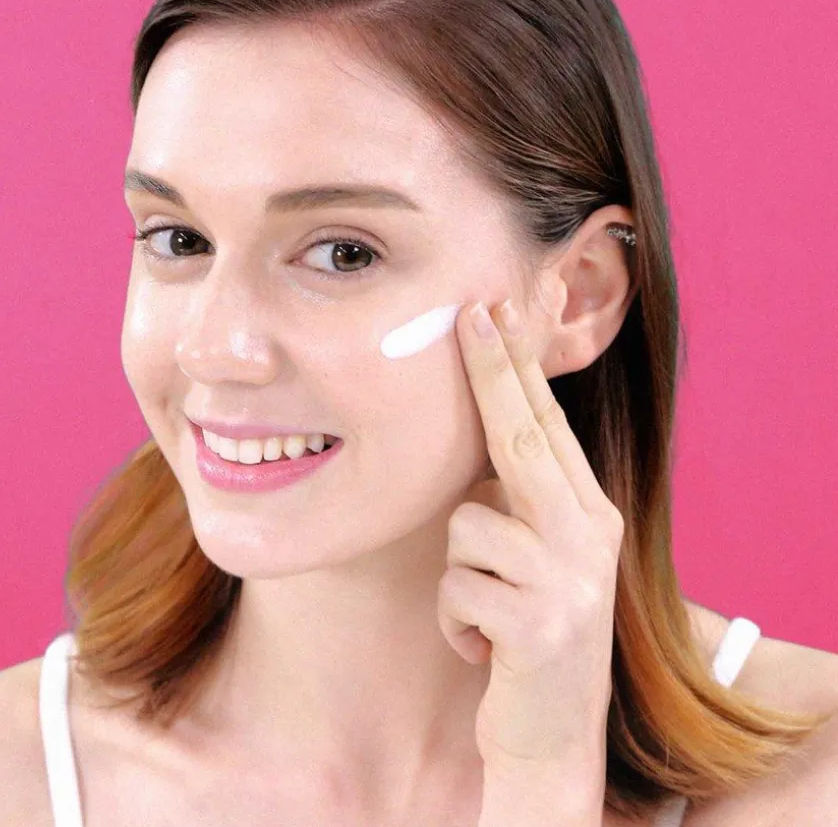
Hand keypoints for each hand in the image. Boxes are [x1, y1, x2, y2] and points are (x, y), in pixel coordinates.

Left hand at [437, 298, 622, 782]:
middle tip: (474, 312)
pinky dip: (455, 622)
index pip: (547, 427)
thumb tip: (477, 449)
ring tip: (487, 613)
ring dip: (458, 577)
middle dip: (495, 370)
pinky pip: (457, 590)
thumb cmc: (528, 630)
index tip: (494, 312)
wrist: (551, 734)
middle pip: (526, 436)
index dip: (517, 368)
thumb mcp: (536, 560)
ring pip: (469, 527)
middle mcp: (591, 535)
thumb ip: (519, 504)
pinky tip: (485, 649)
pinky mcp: (541, 624)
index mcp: (590, 514)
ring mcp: (571, 579)